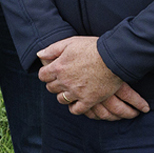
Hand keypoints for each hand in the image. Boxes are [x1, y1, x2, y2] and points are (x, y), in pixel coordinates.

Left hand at [35, 35, 149, 120]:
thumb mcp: (71, 42)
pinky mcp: (89, 100)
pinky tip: (77, 102)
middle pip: (51, 88)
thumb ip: (53, 49)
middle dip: (54, 83)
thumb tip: (39, 55)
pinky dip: (74, 107)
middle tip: (63, 79)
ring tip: (70, 90)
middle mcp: (64, 81)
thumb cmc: (93, 47)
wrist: (114, 57)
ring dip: (63, 95)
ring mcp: (76, 92)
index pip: (42, 76)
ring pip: (61, 99)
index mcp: (58, 67)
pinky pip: (76, 110)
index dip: (46, 74)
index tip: (53, 72)